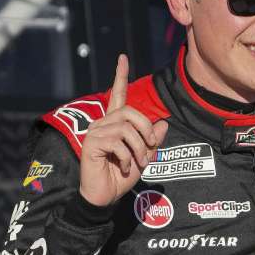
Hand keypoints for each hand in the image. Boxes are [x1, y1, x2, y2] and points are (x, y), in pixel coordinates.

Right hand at [78, 54, 169, 207]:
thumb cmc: (121, 177)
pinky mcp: (91, 143)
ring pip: (126, 128)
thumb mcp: (143, 158)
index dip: (120, 75)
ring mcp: (95, 132)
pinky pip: (117, 142)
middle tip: (149, 151)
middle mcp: (103, 123)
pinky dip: (126, 157)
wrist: (104, 196)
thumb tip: (162, 124)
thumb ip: (152, 141)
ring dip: (138, 148)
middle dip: (146, 131)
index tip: (123, 57)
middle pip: (131, 112)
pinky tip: (122, 167)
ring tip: (137, 163)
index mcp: (115, 124)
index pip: (117, 94)